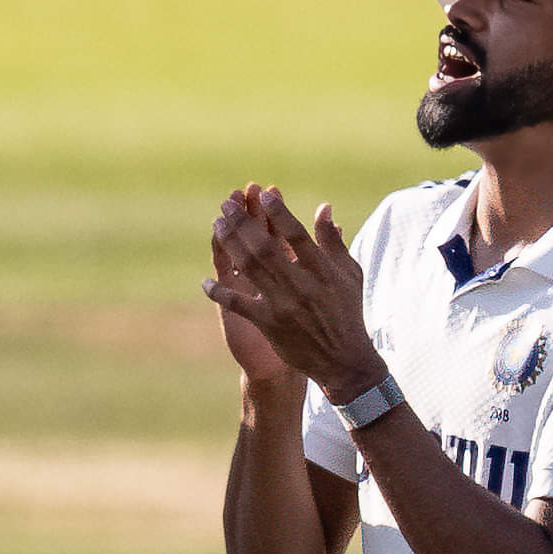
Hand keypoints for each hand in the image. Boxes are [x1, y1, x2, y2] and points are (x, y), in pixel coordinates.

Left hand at [206, 185, 392, 402]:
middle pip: (266, 248)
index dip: (280, 214)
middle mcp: (302, 285)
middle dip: (244, 223)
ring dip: (230, 245)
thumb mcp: (348, 274)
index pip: (298, 236)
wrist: (343, 359)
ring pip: (250, 268)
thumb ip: (333, 242)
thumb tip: (324, 208)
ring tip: (216, 225)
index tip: (265, 194)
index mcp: (324, 270)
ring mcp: (283, 305)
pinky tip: (204, 282)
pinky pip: (237, 305)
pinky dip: (219, 293)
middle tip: (227, 204)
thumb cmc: (348, 310)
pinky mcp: (268, 324)